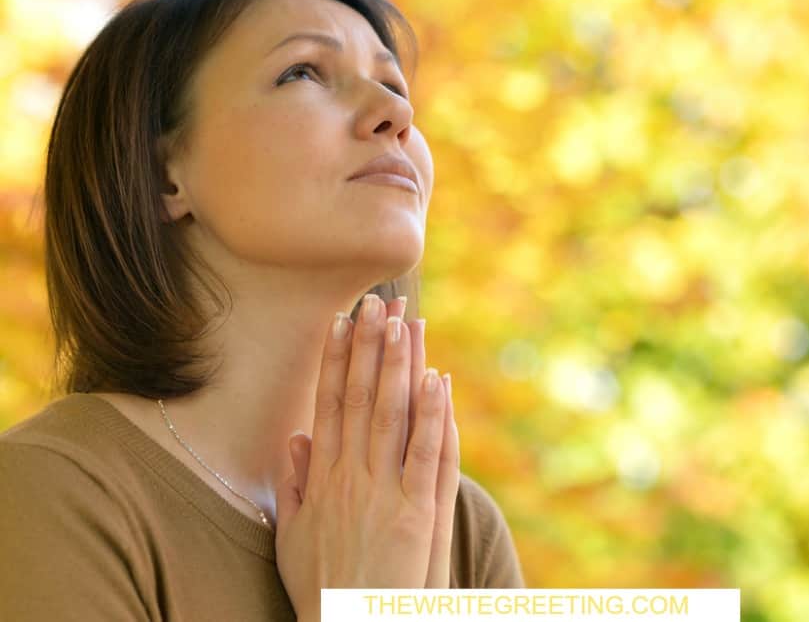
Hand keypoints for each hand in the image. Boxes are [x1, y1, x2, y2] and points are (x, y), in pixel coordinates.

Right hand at [274, 295, 459, 617]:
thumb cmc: (322, 588)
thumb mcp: (289, 537)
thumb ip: (292, 486)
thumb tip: (296, 440)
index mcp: (321, 479)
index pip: (328, 405)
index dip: (335, 360)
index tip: (341, 322)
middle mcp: (350, 477)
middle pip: (360, 398)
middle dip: (370, 347)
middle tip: (378, 303)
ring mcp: (385, 493)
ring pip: (393, 415)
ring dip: (400, 365)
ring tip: (406, 322)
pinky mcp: (418, 514)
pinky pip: (426, 454)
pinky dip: (432, 415)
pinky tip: (436, 379)